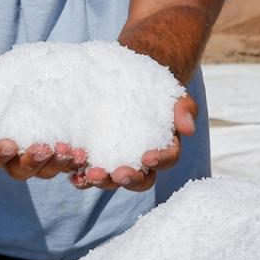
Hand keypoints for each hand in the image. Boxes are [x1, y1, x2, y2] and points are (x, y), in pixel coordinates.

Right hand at [0, 98, 87, 180]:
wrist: (13, 86)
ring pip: (47, 169)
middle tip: (44, 149)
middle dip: (34, 161)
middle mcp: (14, 159)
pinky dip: (75, 159)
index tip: (9, 144)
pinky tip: (85, 151)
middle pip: (22, 170)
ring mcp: (38, 158)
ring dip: (59, 163)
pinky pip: (66, 161)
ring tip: (71, 151)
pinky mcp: (58, 152)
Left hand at [70, 95, 196, 191]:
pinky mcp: (94, 156)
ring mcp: (115, 162)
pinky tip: (71, 169)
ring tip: (88, 174)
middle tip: (117, 173)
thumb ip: (184, 108)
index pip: (166, 160)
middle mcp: (140, 163)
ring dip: (99, 180)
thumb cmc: (155, 89)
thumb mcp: (173, 93)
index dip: (159, 160)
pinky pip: (86, 170)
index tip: (148, 157)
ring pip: (110, 180)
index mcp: (163, 150)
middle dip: (127, 178)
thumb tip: (188, 129)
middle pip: (138, 180)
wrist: (130, 79)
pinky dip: (78, 173)